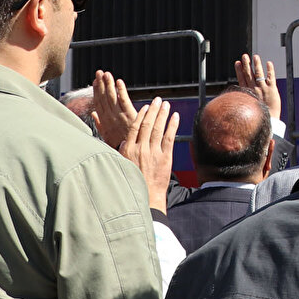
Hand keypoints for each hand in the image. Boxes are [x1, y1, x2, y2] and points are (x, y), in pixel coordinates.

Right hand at [91, 71, 136, 151]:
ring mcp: (119, 116)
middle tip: (98, 72)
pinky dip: (120, 91)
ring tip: (106, 74)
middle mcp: (110, 117)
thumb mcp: (106, 136)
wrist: (130, 154)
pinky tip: (118, 82)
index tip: (94, 81)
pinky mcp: (129, 115)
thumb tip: (93, 113)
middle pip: (103, 98)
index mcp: (104, 121)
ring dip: (108, 84)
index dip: (96, 91)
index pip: (98, 103)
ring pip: (111, 97)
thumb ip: (100, 124)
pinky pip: (124, 101)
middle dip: (100, 84)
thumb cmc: (119, 145)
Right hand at [120, 96, 177, 211]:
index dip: (141, 115)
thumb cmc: (133, 184)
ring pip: (158, 129)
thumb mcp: (122, 167)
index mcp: (128, 151)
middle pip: (147, 124)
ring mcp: (153, 153)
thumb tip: (123, 141)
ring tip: (166, 104)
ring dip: (163, 114)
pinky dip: (172, 125)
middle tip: (158, 100)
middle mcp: (140, 149)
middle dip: (153, 110)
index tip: (146, 107)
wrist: (147, 199)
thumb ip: (122, 152)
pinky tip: (175, 117)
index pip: (134, 128)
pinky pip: (169, 138)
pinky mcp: (165, 158)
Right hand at [235, 53, 281, 122]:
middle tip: (244, 56)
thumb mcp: (249, 107)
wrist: (269, 121)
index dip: (239, 71)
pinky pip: (271, 77)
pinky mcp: (272, 89)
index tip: (237, 63)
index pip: (242, 79)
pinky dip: (270, 70)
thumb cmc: (259, 116)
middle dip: (246, 64)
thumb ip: (245, 99)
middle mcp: (254, 90)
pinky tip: (269, 63)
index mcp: (248, 94)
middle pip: (249, 74)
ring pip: (259, 74)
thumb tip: (238, 97)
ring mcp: (263, 89)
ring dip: (256, 64)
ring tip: (255, 56)